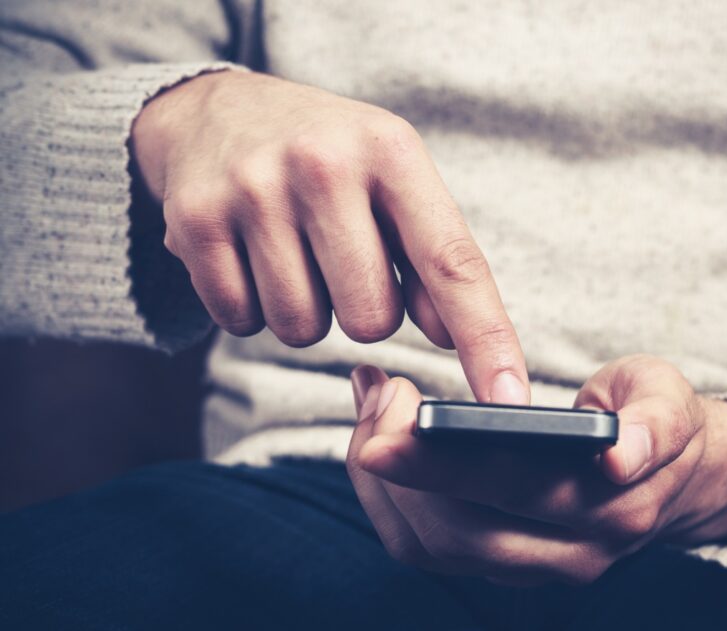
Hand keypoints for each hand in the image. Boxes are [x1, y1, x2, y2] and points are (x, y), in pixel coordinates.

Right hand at [131, 70, 528, 403]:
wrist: (216, 110)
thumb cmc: (329, 159)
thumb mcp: (394, 182)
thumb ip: (431, 258)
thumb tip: (447, 337)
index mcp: (392, 152)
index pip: (452, 264)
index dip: (486, 341)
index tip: (510, 402)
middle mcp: (324, 164)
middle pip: (371, 320)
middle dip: (364, 312)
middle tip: (342, 260)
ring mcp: (253, 190)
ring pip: (303, 329)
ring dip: (307, 311)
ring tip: (294, 252)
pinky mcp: (192, 221)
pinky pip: (240, 321)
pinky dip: (251, 307)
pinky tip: (250, 255)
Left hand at [346, 356, 726, 584]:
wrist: (672, 475)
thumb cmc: (657, 420)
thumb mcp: (669, 398)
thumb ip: (655, 422)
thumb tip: (620, 456)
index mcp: (613, 507)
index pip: (513, 490)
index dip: (441, 462)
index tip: (387, 422)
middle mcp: (569, 553)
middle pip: (456, 531)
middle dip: (396, 466)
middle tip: (377, 391)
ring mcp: (531, 568)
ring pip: (431, 547)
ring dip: (381, 482)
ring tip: (371, 406)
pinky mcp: (500, 565)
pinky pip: (425, 546)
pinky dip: (386, 496)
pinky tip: (376, 438)